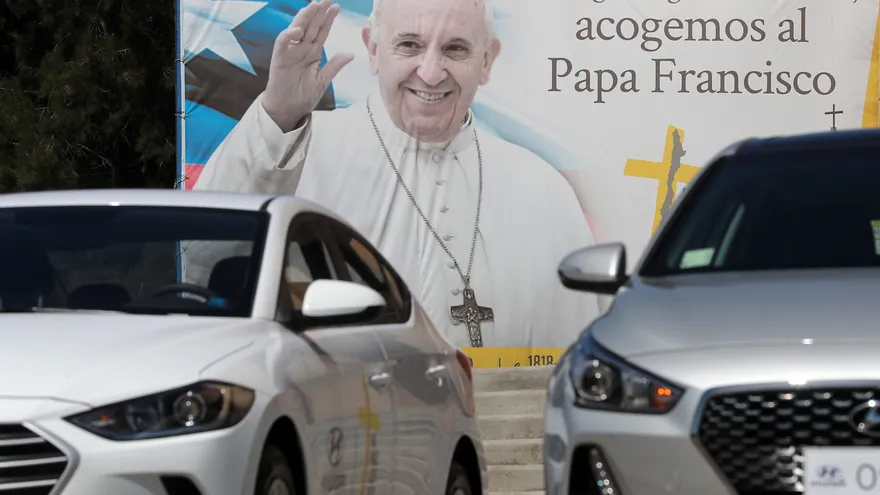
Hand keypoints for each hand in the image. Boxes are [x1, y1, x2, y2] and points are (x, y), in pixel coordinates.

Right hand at [263, 0, 353, 130]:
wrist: (288, 109)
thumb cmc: (303, 95)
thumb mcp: (323, 80)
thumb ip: (334, 66)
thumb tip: (350, 54)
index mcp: (313, 53)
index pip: (322, 32)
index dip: (328, 19)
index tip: (336, 6)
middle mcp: (302, 49)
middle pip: (311, 27)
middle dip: (318, 12)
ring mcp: (290, 53)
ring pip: (297, 30)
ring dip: (304, 18)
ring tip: (313, 6)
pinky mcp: (279, 59)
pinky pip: (282, 43)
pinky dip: (288, 35)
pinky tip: (297, 29)